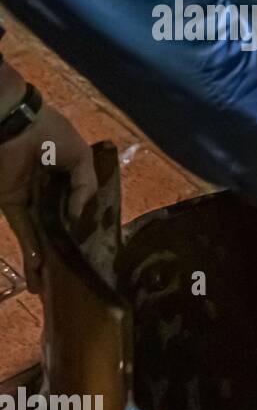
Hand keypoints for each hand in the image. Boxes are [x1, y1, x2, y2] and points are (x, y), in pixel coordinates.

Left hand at [0, 102, 96, 291]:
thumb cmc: (51, 133)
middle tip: (69, 279)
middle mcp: (48, 194)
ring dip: (43, 260)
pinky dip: (30, 247)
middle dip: (61, 253)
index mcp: (67, 179)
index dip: (83, 230)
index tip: (91, 252)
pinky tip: (39, 268)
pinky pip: (23, 228)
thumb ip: (84, 187)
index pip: (77, 209)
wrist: (15, 122)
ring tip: (47, 287)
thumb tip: (77, 218)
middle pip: (56, 228)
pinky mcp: (11, 202)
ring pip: (38, 234)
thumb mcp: (80, 157)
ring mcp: (28, 200)